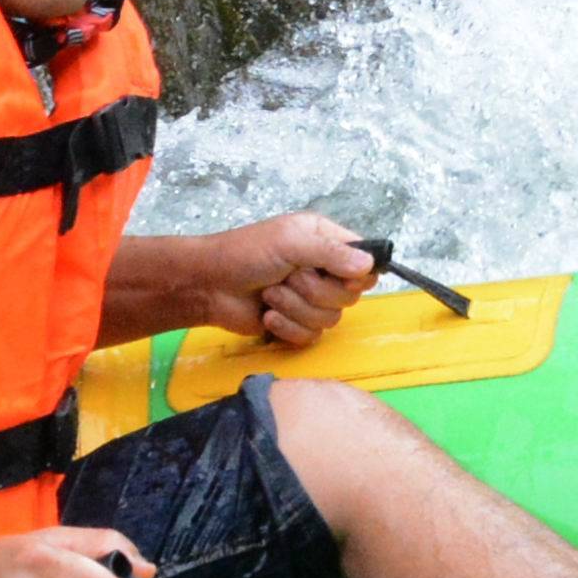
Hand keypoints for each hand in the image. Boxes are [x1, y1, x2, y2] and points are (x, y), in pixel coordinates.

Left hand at [214, 215, 377, 348]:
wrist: (208, 286)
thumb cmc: (244, 254)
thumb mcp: (289, 242)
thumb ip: (330, 252)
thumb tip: (368, 266)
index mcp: (325, 242)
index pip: (364, 262)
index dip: (357, 274)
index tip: (341, 276)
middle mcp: (322, 270)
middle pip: (349, 296)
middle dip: (314, 292)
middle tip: (288, 279)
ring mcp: (309, 299)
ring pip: (330, 319)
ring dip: (295, 308)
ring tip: (270, 295)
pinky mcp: (296, 324)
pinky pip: (310, 336)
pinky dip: (287, 327)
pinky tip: (267, 316)